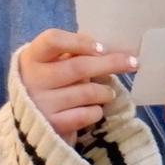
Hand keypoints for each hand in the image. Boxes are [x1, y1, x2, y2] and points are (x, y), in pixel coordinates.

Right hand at [15, 30, 136, 141]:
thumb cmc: (48, 85)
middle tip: (132, 63)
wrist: (31, 124)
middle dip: (110, 63)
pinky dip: (97, 111)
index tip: (102, 48)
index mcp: (32, 57)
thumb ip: (72, 53)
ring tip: (108, 93)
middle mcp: (33, 79)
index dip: (80, 42)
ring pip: (88, 92)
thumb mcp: (51, 64)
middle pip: (78, 67)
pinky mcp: (53, 124)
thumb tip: (105, 45)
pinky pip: (87, 114)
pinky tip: (94, 109)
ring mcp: (42, 104)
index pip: (53, 40)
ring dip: (105, 92)